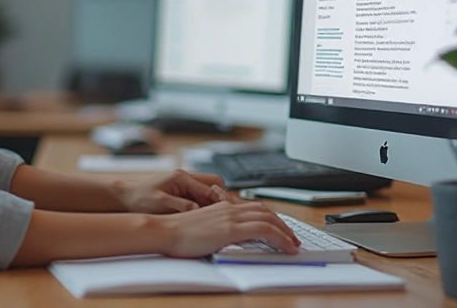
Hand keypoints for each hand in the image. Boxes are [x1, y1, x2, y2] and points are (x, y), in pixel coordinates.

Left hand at [114, 169, 232, 213]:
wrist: (125, 198)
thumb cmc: (139, 199)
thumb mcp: (161, 204)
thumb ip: (182, 205)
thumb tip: (199, 209)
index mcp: (181, 177)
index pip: (210, 186)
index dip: (219, 200)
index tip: (225, 212)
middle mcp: (185, 177)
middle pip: (215, 184)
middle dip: (221, 199)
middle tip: (222, 215)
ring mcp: (184, 184)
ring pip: (209, 190)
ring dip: (212, 203)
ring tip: (212, 218)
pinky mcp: (182, 191)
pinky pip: (200, 196)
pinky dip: (204, 205)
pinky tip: (202, 217)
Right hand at [157, 200, 301, 257]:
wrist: (163, 231)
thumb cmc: (176, 233)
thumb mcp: (201, 227)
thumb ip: (216, 228)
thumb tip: (226, 238)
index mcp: (221, 207)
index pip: (253, 207)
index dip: (270, 217)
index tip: (279, 228)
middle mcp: (228, 208)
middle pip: (265, 210)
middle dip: (282, 224)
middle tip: (292, 237)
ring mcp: (230, 217)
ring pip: (269, 219)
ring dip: (286, 232)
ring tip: (293, 244)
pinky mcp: (230, 229)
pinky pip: (264, 231)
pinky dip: (281, 238)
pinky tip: (287, 248)